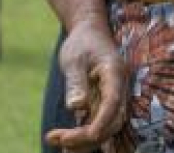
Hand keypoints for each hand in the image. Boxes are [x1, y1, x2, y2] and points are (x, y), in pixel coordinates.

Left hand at [45, 19, 129, 151]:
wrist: (89, 32)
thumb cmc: (82, 42)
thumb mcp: (74, 59)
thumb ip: (76, 82)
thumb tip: (77, 107)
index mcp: (114, 74)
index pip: (112, 103)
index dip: (101, 122)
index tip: (85, 135)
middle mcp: (118, 89)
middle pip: (111, 122)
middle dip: (86, 136)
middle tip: (55, 138)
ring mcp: (112, 98)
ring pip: (106, 127)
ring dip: (84, 139)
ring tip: (56, 142)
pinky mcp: (103, 103)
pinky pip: (97, 124)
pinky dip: (83, 135)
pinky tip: (64, 143)